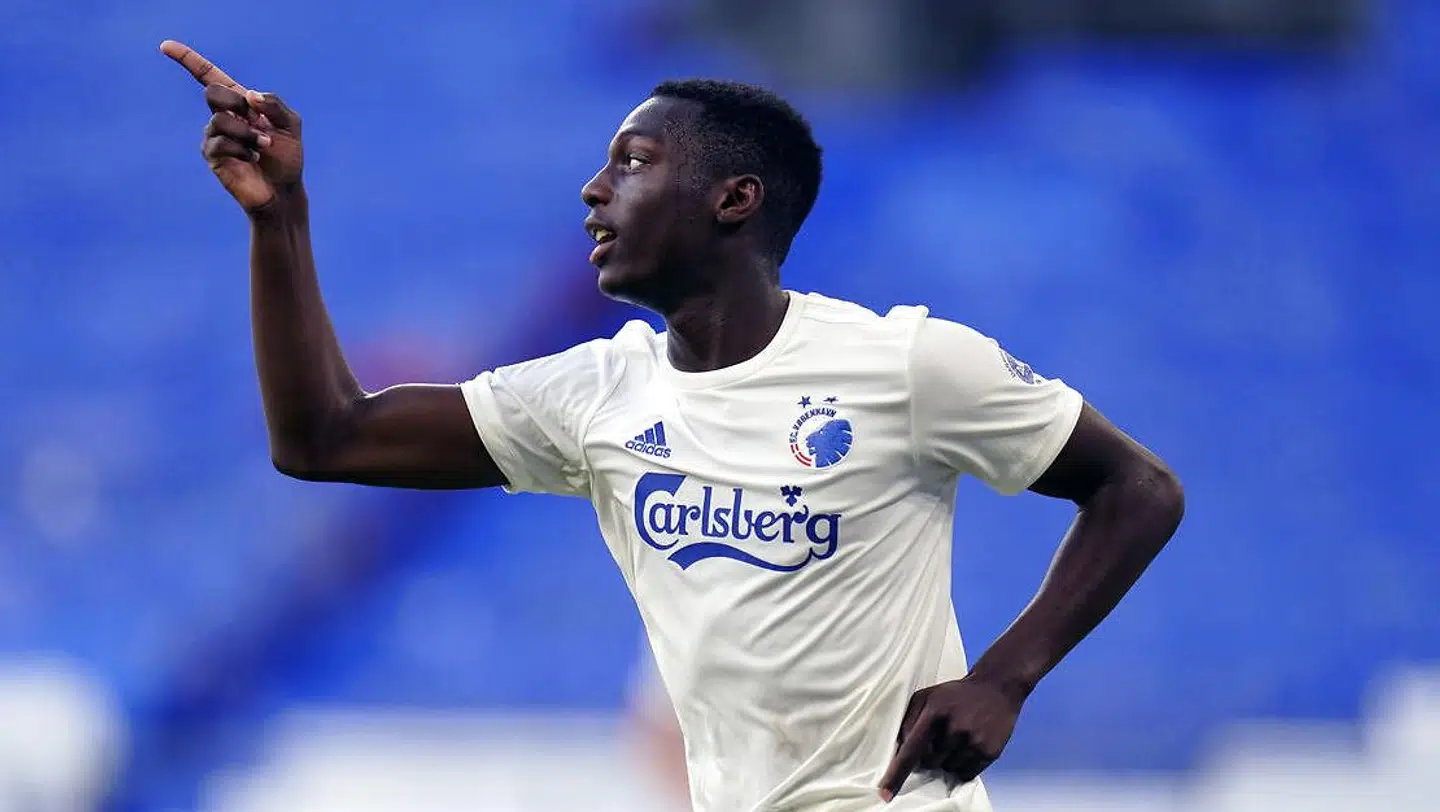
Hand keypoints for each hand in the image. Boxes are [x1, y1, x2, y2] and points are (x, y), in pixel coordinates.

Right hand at [160, 40, 302, 211]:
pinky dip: (242, 150)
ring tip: (263, 147)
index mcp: (240, 103)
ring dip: (248, 134)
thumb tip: (249, 95)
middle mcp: (223, 115)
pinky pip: (219, 142)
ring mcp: (214, 135)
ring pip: (219, 119)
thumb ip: (275, 105)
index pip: (209, 76)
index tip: (165, 45)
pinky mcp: (212, 155)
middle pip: (212, 92)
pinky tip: (253, 159)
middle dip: (239, 106)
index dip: (188, 59)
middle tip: (260, 125)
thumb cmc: (286, 158)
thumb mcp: (291, 126)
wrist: (283, 190)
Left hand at [878, 675, 1023, 802]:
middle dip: (930, 754)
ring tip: (958, 737)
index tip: (885, 793)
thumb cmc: (955, 694)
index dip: (897, 773)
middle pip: (928, 762)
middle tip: (942, 735)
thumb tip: (900, 748)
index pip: (911, 749)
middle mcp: (954, 728)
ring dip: (948, 759)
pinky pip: (965, 774)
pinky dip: (962, 765)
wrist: (996, 687)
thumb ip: (909, 720)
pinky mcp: (989, 752)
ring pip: (947, 769)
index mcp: (934, 712)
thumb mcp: (926, 696)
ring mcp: (973, 741)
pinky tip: (968, 745)